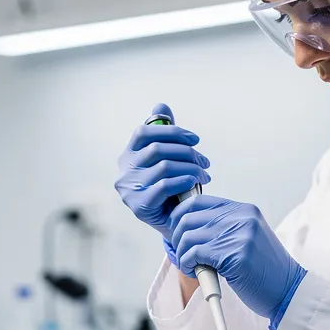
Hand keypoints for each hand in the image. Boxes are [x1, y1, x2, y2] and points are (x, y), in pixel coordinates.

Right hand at [115, 103, 211, 252]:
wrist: (173, 224)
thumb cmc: (171, 188)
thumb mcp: (167, 159)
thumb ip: (163, 134)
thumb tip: (161, 105)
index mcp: (128, 155)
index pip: (144, 132)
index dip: (172, 131)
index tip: (195, 139)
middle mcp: (124, 171)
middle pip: (157, 149)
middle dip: (187, 152)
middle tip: (205, 162)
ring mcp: (129, 189)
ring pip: (164, 166)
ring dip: (191, 168)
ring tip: (205, 174)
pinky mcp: (139, 206)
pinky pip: (164, 185)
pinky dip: (184, 181)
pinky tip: (195, 184)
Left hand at [169, 195, 306, 326]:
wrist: (288, 290)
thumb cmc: (264, 270)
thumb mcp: (245, 239)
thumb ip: (222, 228)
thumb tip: (186, 227)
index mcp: (243, 210)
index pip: (197, 201)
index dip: (179, 217)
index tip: (177, 234)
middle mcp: (241, 217)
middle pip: (187, 217)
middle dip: (177, 237)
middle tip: (181, 254)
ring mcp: (239, 234)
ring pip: (188, 236)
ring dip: (182, 254)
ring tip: (191, 266)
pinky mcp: (235, 255)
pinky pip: (194, 253)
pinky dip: (187, 264)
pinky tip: (195, 272)